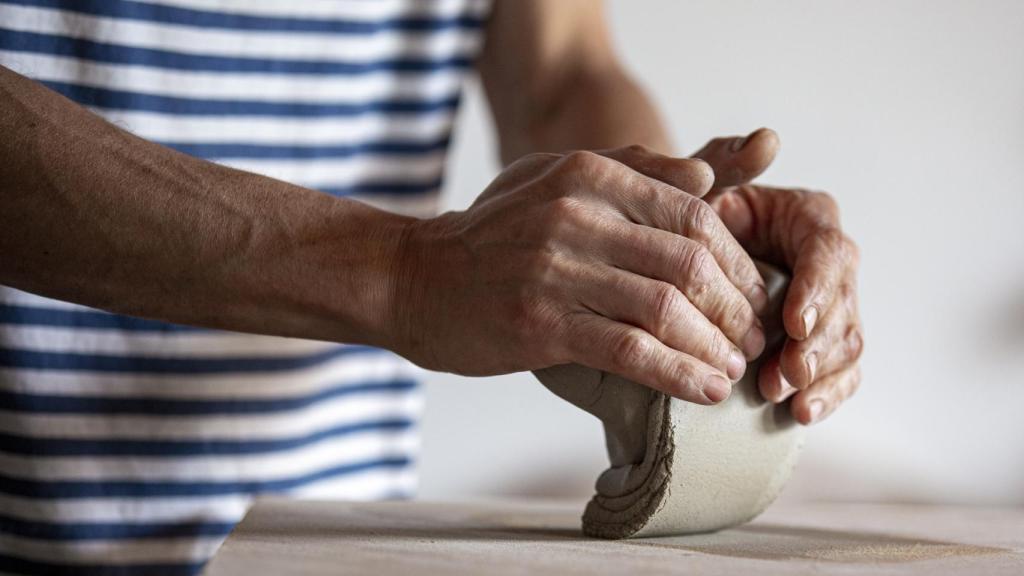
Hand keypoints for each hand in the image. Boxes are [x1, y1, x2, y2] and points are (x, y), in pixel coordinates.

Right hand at [390, 146, 768, 403]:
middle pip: (690, 263)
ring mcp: (556, 270)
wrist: (414, 277)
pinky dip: (677, 374)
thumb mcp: (554, 179)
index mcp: (590, 175)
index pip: (694, 215)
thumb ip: (633, 170)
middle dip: (737, 309)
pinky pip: (630, 351)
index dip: (737, 261)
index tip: (754, 295)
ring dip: (714, 347)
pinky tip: (702, 391)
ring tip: (732, 370)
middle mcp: (576, 215)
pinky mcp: (541, 324)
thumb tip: (706, 175)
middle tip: (754, 340)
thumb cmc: (495, 234)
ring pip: (666, 309)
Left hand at [694, 129, 862, 424]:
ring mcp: (827, 307)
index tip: (793, 321)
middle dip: (818, 342)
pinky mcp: (820, 343)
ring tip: (783, 395)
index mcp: (810, 220)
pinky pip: (839, 372)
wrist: (672, 255)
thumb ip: (727, 162)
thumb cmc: (685, 216)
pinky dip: (825, 394)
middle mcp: (828, 263)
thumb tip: (767, 138)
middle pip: (843, 304)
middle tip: (787, 372)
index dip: (817, 288)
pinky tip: (801, 412)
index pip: (830, 252)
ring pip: (846, 342)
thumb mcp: (699, 188)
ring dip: (819, 373)